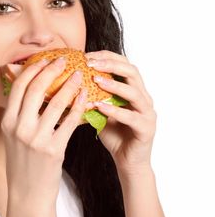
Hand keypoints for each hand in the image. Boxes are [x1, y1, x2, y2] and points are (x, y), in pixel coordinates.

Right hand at [1, 57, 86, 205]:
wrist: (28, 194)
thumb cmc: (22, 163)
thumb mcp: (13, 137)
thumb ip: (20, 114)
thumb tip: (31, 91)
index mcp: (7, 122)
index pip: (17, 87)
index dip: (32, 70)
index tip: (44, 60)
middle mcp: (18, 128)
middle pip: (35, 89)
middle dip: (50, 70)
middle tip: (64, 60)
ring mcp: (36, 139)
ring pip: (55, 103)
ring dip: (69, 85)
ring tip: (79, 75)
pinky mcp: (53, 150)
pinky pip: (69, 122)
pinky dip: (79, 106)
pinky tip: (86, 97)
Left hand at [85, 50, 156, 175]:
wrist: (127, 161)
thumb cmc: (113, 134)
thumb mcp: (100, 110)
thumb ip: (92, 95)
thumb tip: (69, 82)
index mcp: (134, 89)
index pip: (124, 64)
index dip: (106, 56)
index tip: (86, 55)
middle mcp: (143, 98)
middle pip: (132, 72)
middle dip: (110, 64)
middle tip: (90, 63)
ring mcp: (147, 113)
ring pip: (134, 92)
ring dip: (114, 84)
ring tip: (95, 80)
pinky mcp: (146, 128)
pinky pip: (131, 117)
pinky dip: (115, 110)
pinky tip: (99, 106)